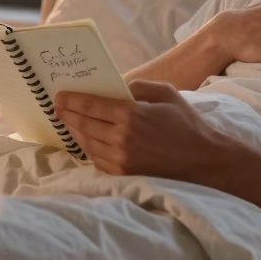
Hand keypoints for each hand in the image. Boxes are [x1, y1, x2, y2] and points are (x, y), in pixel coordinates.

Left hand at [54, 80, 229, 179]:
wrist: (202, 159)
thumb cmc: (186, 122)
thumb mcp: (166, 93)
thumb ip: (138, 86)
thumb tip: (117, 88)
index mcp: (131, 114)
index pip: (91, 105)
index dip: (72, 100)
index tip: (59, 96)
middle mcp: (122, 137)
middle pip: (85, 124)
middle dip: (68, 114)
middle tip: (58, 107)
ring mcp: (122, 158)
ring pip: (88, 143)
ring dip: (76, 132)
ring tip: (70, 122)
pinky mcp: (125, 173)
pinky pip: (98, 160)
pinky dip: (89, 149)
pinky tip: (87, 141)